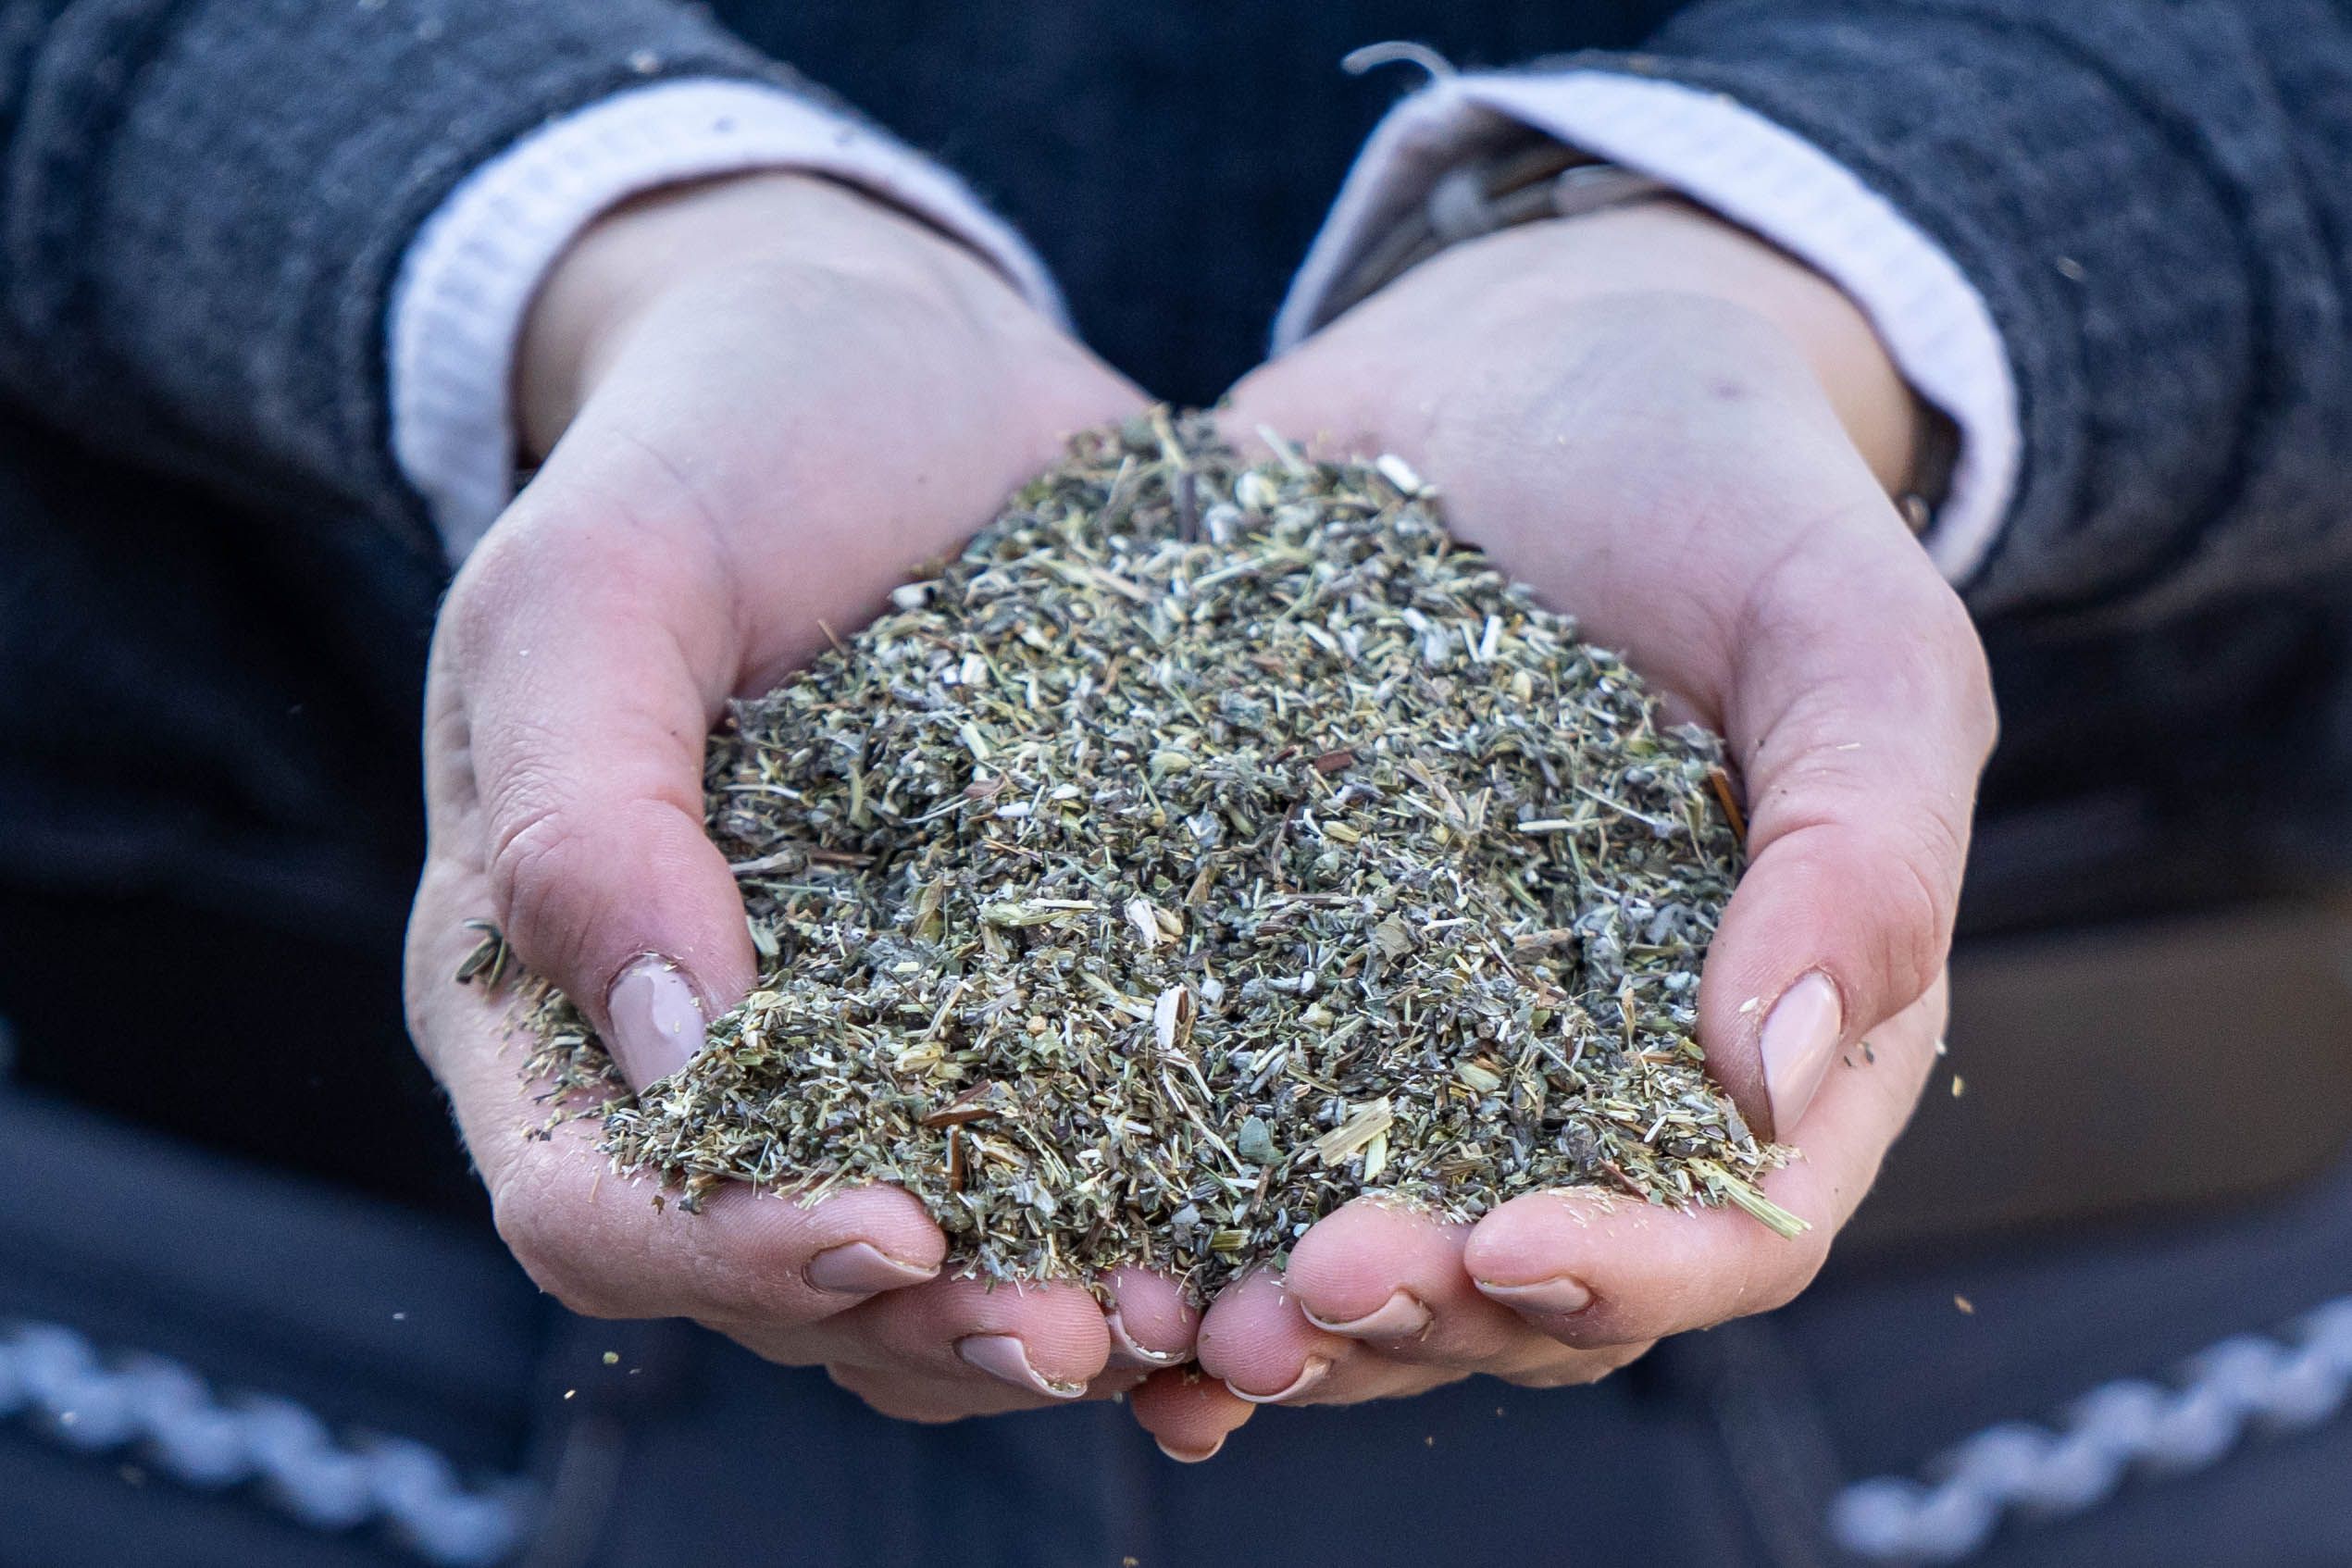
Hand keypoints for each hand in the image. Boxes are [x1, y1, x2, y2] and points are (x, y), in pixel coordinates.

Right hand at [403, 172, 1195, 1420]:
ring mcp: (896, 1046)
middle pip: (797, 1284)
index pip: (596, 1206)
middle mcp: (722, 1065)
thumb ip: (582, 800)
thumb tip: (664, 1048)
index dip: (726, 1253)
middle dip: (944, 1327)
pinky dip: (1184, 1219)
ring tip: (1226, 1313)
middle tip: (1102, 1334)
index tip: (891, 1228)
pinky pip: (1102, 1156)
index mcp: (554, 997)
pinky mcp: (1047, 999)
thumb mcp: (600, 577)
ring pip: (963, 1261)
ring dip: (1083, 1311)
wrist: (890, 367)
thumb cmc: (710, 452)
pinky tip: (1289, 1245)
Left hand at [1130, 202, 1994, 1457]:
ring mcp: (1399, 1025)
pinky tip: (1054, 1238)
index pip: (1724, 1229)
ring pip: (1340, 1237)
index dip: (1628, 1278)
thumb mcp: (1844, 625)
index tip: (1506, 1247)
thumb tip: (1776, 1076)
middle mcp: (1571, 1069)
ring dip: (1258, 1310)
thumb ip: (1865, 840)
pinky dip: (1136, 1198)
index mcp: (1753, 1033)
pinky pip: (1195, 1112)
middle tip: (1288, 1300)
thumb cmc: (1722, 480)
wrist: (1527, 352)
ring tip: (1157, 1319)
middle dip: (1406, 1319)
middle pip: (1508, 1282)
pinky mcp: (1254, 954)